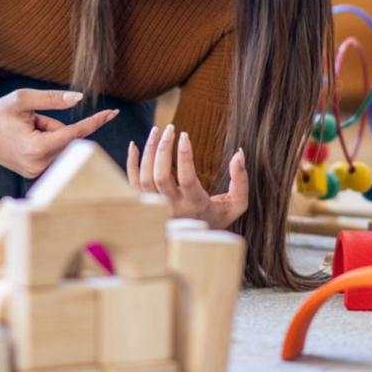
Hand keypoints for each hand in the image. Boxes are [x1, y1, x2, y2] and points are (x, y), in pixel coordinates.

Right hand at [0, 90, 117, 178]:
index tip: (112, 113)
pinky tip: (25, 140)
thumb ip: (53, 99)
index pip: (74, 133)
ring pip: (60, 145)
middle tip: (30, 120)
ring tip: (25, 130)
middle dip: (53, 125)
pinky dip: (45, 142)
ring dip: (49, 133)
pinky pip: (52, 152)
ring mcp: (34, 172)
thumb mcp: (24, 99)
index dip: (94, 121)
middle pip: (66, 139)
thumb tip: (80, 98)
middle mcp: (37, 165)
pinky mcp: (33, 173)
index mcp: (35, 148)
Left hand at [126, 124, 248, 228]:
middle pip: (161, 177)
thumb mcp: (237, 204)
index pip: (187, 178)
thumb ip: (241, 180)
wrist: (195, 244)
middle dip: (163, 149)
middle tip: (170, 128)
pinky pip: (132, 185)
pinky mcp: (145, 206)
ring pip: (145, 179)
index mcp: (196, 205)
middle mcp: (174, 208)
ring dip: (148, 152)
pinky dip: (130, 164)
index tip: (185, 135)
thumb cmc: (218, 217)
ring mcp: (157, 208)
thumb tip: (239, 153)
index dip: (184, 156)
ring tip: (156, 131)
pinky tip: (134, 145)